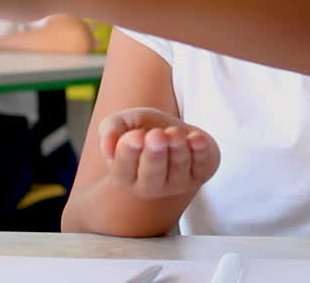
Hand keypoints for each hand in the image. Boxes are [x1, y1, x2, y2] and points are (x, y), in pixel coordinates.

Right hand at [99, 107, 219, 199]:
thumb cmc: (145, 129)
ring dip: (177, 150)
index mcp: (125, 175)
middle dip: (154, 155)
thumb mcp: (125, 123)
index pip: (123, 169)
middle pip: (152, 175)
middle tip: (156, 135)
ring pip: (178, 169)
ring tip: (174, 132)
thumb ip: (111, 128)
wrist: (175, 133)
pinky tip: (196, 138)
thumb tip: (107, 146)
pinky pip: (202, 165)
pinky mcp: (201, 174)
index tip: (135, 136)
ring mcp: (178, 183)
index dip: (129, 153)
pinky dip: (200, 151)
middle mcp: (150, 186)